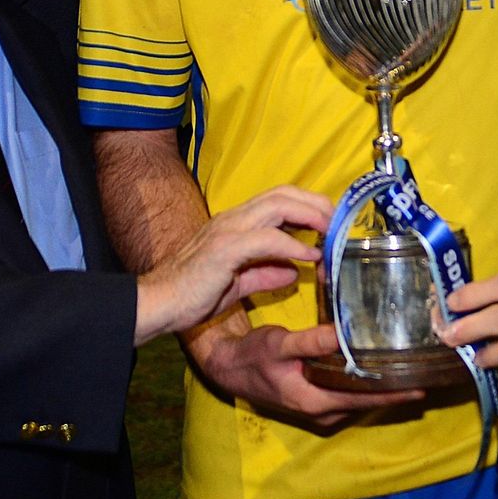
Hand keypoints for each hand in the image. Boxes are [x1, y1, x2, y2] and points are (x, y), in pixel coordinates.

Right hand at [133, 184, 330, 344]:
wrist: (159, 304)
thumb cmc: (193, 293)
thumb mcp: (237, 281)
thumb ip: (264, 272)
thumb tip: (293, 270)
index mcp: (234, 222)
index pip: (277, 198)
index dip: (307, 205)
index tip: (329, 221)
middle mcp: (233, 218)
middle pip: (283, 193)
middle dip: (315, 203)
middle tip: (338, 222)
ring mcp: (228, 229)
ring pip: (278, 205)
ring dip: (310, 215)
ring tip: (331, 232)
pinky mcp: (225, 248)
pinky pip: (268, 238)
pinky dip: (293, 244)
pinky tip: (310, 256)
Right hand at [188, 319, 423, 426]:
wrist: (229, 367)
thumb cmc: (253, 357)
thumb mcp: (279, 345)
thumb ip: (310, 343)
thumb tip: (342, 334)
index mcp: (315, 402)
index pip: (364, 399)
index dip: (393, 393)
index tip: (421, 385)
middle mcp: (322, 412)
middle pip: (368, 402)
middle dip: (396, 390)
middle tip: (426, 373)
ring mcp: (320, 409)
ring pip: (360, 401)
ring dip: (382, 388)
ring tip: (410, 369)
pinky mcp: (317, 401)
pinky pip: (350, 396)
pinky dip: (366, 385)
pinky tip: (378, 369)